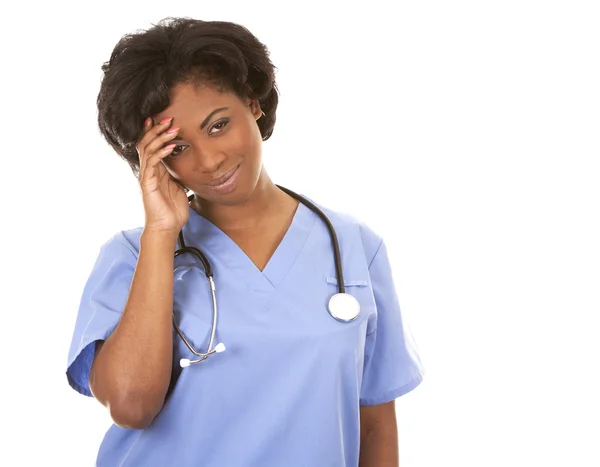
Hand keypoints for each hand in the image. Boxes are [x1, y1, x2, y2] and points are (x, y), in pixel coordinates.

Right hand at [136, 117, 188, 233]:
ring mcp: (146, 176)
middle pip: (146, 142)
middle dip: (157, 128)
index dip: (156, 131)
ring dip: (160, 137)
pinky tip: (171, 147)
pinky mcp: (147, 183)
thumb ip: (179, 173)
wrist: (167, 227)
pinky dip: (161, 152)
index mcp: (155, 170)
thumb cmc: (173, 209)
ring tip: (172, 128)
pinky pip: (152, 163)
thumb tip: (189, 163)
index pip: (151, 144)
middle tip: (169, 118)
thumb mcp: (179, 186)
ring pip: (147, 149)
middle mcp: (148, 170)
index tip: (167, 119)